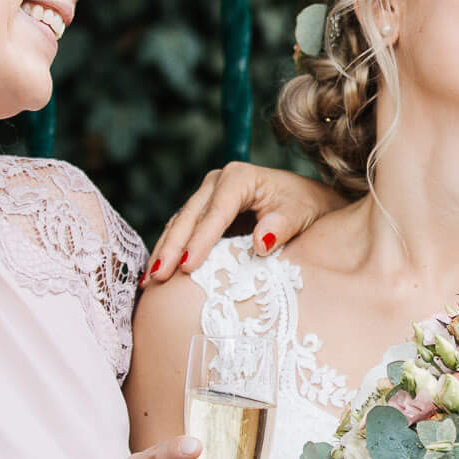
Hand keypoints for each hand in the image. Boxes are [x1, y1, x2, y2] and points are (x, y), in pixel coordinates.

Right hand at [144, 162, 345, 285]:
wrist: (310, 204)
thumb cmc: (307, 208)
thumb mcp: (302, 214)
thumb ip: (282, 225)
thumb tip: (261, 242)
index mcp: (240, 177)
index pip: (215, 212)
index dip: (200, 240)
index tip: (188, 266)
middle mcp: (218, 182)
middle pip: (189, 217)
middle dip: (172, 247)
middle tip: (158, 277)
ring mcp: (207, 197)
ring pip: (179, 224)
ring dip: (164, 252)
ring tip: (148, 282)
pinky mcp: (204, 213)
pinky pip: (182, 232)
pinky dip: (170, 251)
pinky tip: (157, 273)